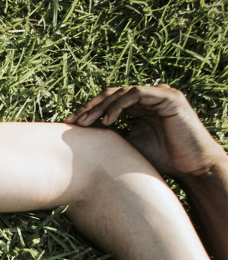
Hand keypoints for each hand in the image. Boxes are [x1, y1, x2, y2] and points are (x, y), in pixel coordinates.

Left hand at [65, 84, 227, 181]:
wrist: (190, 167)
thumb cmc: (161, 160)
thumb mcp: (128, 146)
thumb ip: (110, 136)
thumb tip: (81, 138)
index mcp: (140, 107)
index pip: (110, 101)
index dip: (89, 111)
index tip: (70, 124)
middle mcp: (150, 97)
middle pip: (113, 94)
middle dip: (91, 107)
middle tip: (73, 122)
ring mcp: (160, 94)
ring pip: (122, 92)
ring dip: (101, 106)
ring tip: (86, 122)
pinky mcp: (169, 97)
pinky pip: (137, 93)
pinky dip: (120, 104)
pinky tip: (107, 120)